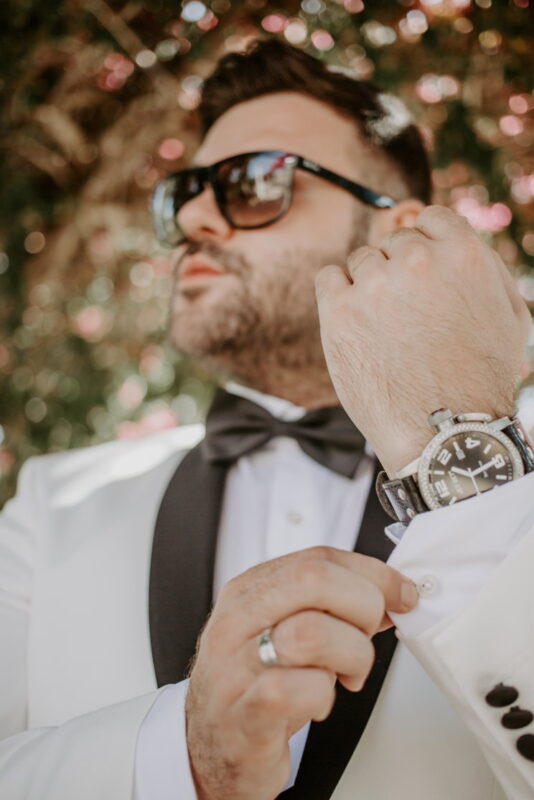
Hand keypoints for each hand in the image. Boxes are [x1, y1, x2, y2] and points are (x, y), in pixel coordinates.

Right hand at [185, 547, 417, 799]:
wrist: (210, 748)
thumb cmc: (253, 687)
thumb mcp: (286, 633)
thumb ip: (331, 608)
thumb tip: (390, 593)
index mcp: (249, 592)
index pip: (318, 557)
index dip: (371, 573)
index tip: (400, 593)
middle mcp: (237, 620)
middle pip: (313, 580)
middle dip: (362, 606)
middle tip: (365, 636)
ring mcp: (236, 666)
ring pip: (311, 632)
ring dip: (351, 656)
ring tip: (346, 675)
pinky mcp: (247, 715)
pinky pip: (302, 689)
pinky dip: (325, 696)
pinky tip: (317, 702)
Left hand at [315, 206, 530, 475]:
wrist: (441, 431)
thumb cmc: (480, 379)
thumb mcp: (512, 316)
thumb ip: (484, 267)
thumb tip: (453, 237)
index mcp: (463, 253)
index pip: (430, 217)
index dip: (425, 242)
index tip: (421, 269)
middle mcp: (417, 260)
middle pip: (394, 241)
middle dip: (399, 270)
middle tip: (407, 315)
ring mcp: (375, 285)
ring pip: (361, 260)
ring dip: (370, 285)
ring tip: (386, 330)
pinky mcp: (339, 311)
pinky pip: (328, 277)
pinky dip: (338, 294)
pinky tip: (355, 323)